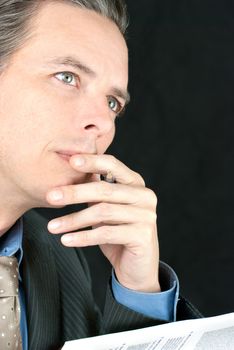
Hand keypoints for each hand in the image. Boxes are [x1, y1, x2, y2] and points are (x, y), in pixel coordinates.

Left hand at [47, 154, 159, 292]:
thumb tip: (70, 174)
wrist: (138, 267)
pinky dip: (83, 237)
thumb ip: (96, 192)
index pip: (113, 165)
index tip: (71, 161)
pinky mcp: (143, 235)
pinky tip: (66, 240)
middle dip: (75, 193)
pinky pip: (106, 234)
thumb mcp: (106, 209)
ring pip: (103, 212)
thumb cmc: (118, 234)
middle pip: (105, 190)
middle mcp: (144, 196)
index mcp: (136, 184)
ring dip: (74, 220)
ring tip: (52, 226)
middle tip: (51, 197)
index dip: (92, 161)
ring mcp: (146, 215)